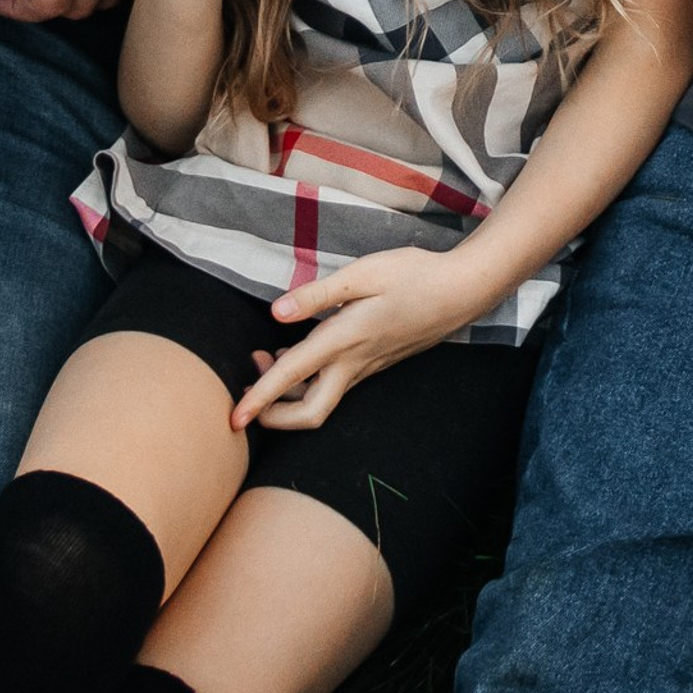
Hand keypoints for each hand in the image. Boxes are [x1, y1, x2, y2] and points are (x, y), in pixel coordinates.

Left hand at [234, 248, 484, 431]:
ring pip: (322, 400)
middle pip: (310, 413)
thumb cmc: (413, 275)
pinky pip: (335, 385)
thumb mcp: (364, 273)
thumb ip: (318, 294)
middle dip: (274, 416)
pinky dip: (308, 381)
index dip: (258, 399)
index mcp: (345, 339)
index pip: (292, 375)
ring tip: (264, 358)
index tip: (231, 419)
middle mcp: (354, 363)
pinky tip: (299, 351)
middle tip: (247, 395)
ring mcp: (366, 367)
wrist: (460, 290)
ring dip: (288, 395)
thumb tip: (275, 312)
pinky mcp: (375, 363)